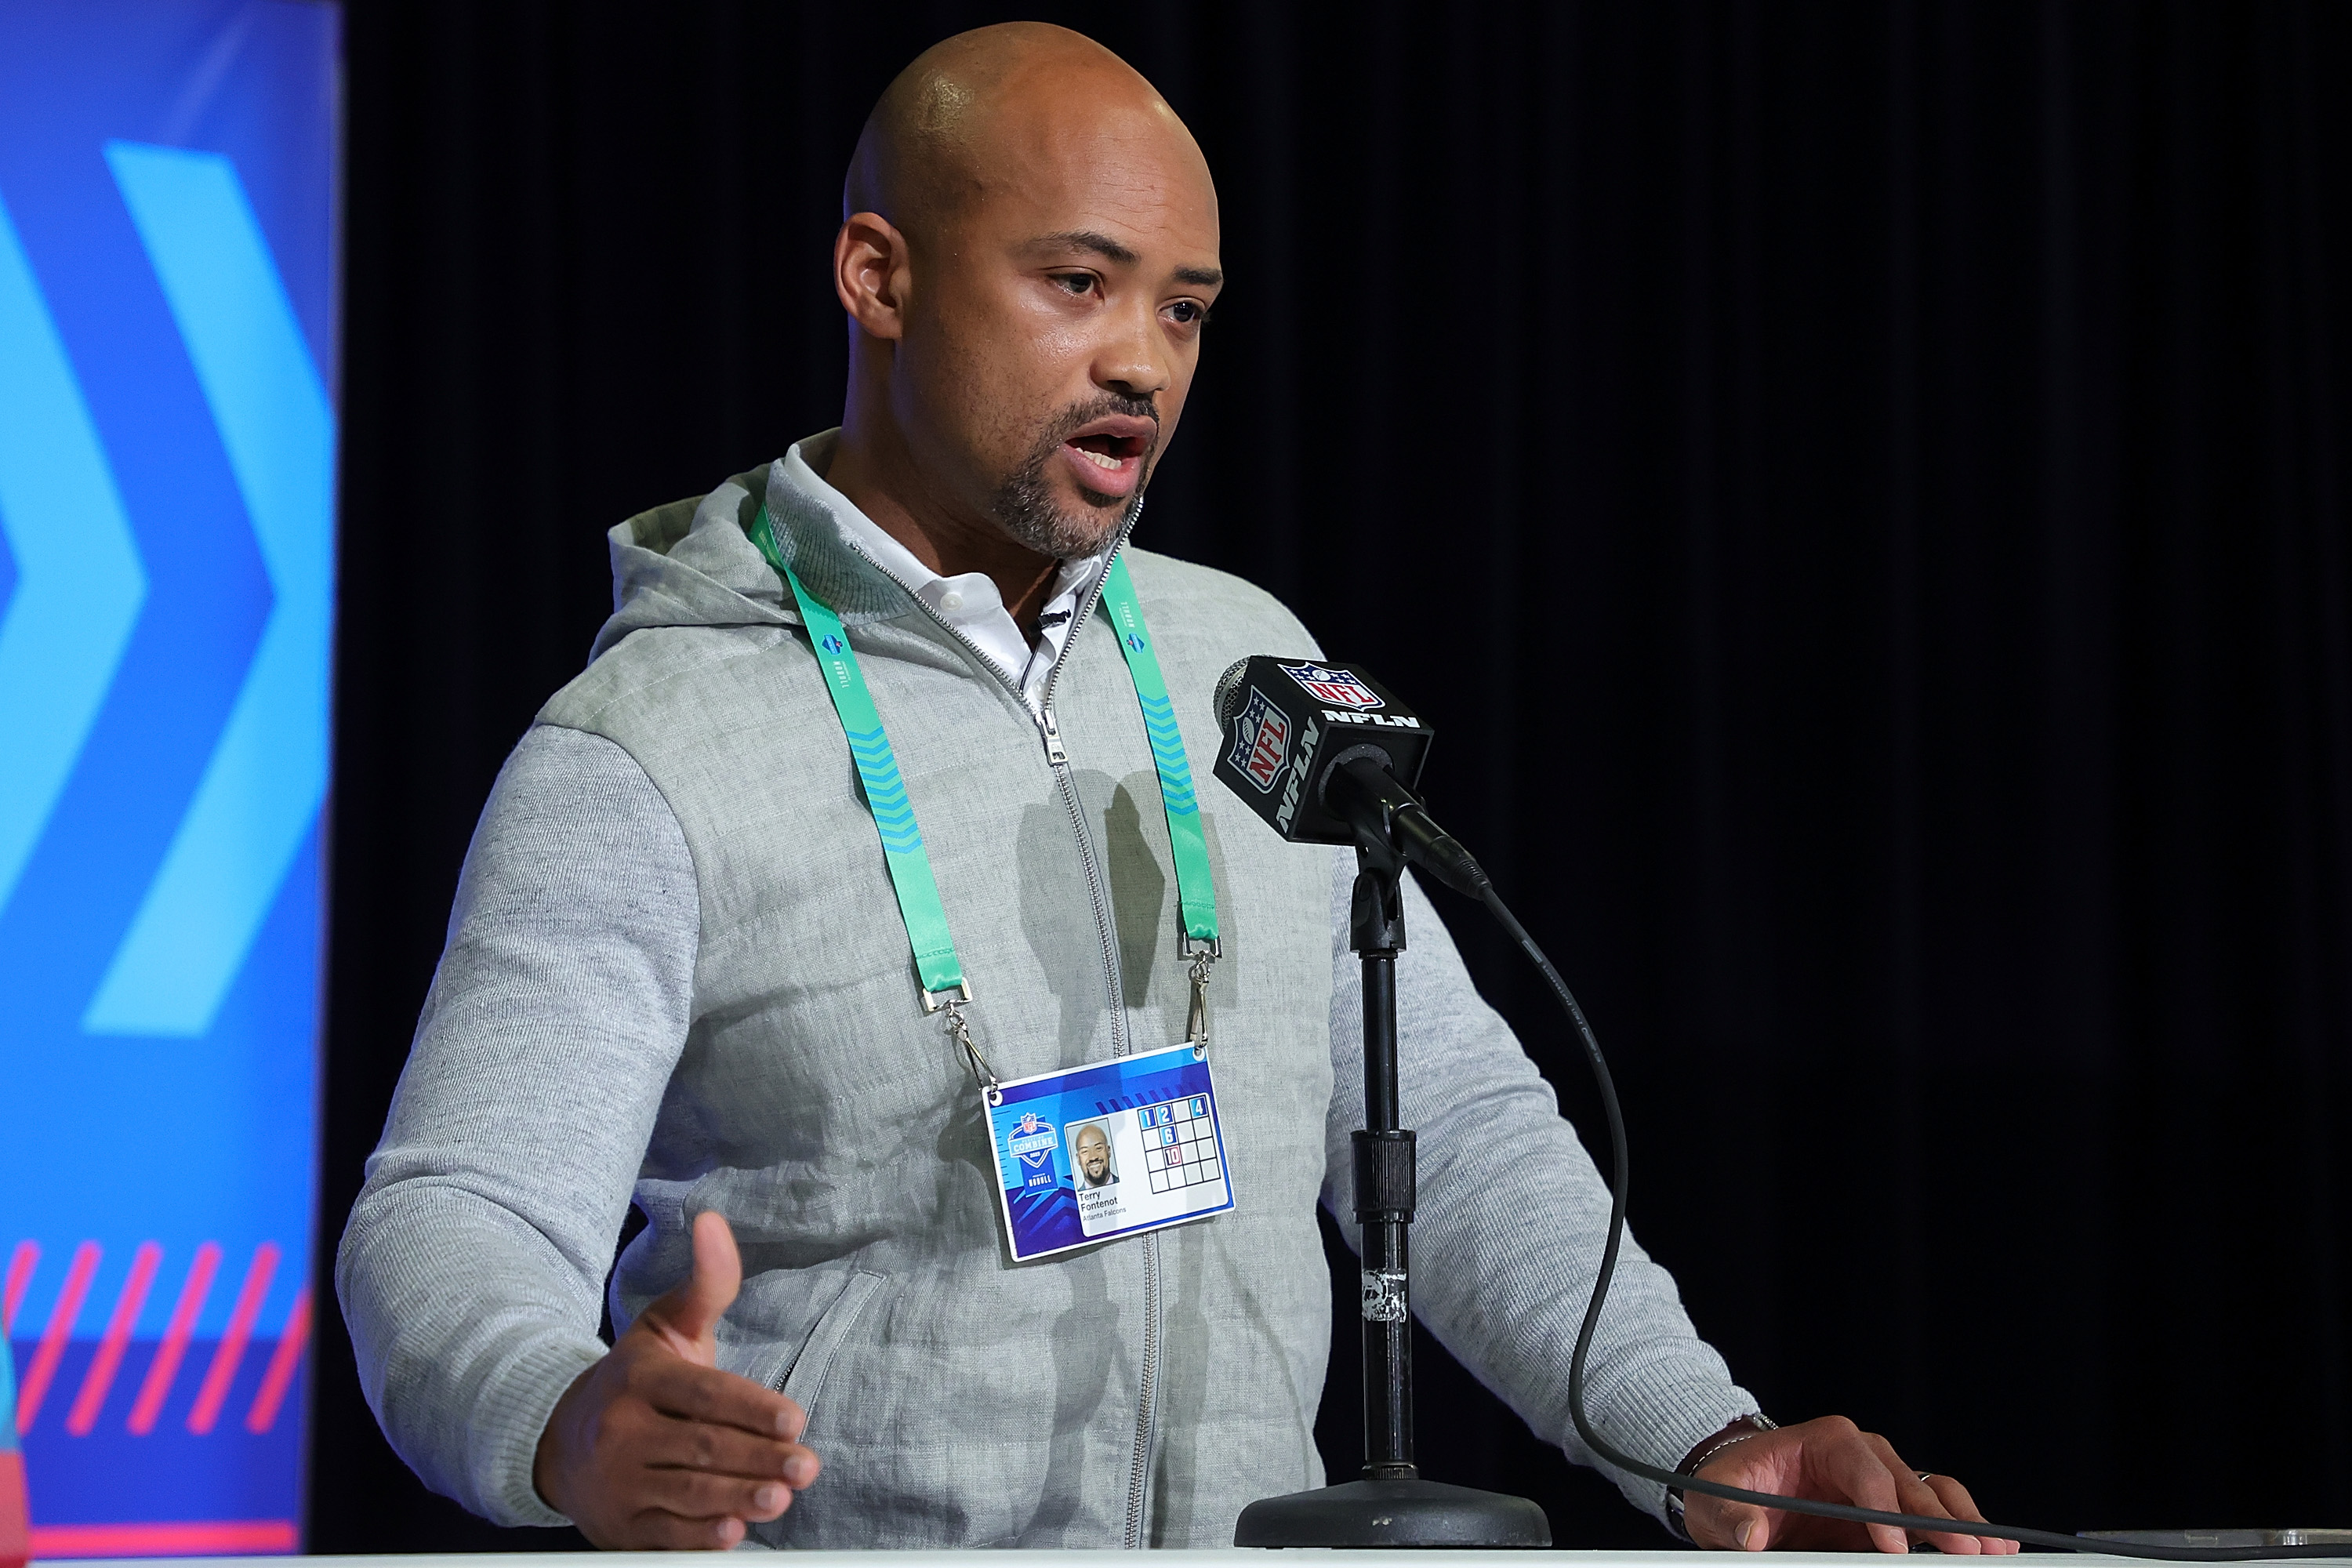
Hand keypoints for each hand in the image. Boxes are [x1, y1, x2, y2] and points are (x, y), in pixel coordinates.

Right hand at [533, 1211, 820, 1547]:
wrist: (560, 1440)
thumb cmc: (635, 1379)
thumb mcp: (664, 1325)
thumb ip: (705, 1283)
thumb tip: (713, 1222)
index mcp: (639, 1378)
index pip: (702, 1394)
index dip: (750, 1408)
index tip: (795, 1419)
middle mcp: (623, 1430)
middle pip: (702, 1447)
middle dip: (758, 1458)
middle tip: (805, 1465)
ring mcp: (618, 1481)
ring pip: (686, 1492)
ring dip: (739, 1498)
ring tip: (781, 1496)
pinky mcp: (619, 1525)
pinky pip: (664, 1534)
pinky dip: (700, 1537)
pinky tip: (734, 1533)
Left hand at [1680, 1415, 2016, 1553]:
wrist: (1739, 1487)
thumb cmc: (1731, 1486)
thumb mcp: (1717, 1499)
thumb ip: (1732, 1517)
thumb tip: (1750, 1534)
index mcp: (1824, 1440)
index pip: (1862, 1470)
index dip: (1881, 1508)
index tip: (1892, 1546)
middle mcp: (1863, 1453)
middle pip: (1908, 1482)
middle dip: (1937, 1518)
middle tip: (1965, 1552)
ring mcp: (1883, 1479)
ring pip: (1933, 1492)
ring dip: (1962, 1522)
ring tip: (1994, 1550)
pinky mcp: (1893, 1508)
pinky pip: (1934, 1512)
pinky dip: (1960, 1527)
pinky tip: (1991, 1546)